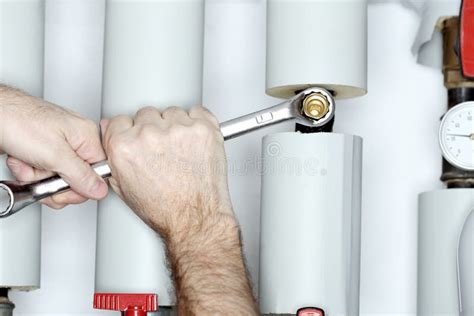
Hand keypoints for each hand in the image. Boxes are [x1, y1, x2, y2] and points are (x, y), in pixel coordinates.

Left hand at [0, 85, 107, 208]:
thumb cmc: (18, 121)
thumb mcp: (55, 155)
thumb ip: (81, 176)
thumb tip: (100, 190)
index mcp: (87, 136)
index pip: (99, 173)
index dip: (82, 187)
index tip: (64, 190)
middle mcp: (76, 140)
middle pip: (77, 179)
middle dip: (53, 183)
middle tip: (43, 179)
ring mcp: (58, 145)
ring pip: (56, 178)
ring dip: (36, 177)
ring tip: (27, 164)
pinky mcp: (42, 150)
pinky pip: (42, 173)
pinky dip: (27, 172)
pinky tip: (20, 161)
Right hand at [102, 106, 257, 313]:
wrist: (195, 219)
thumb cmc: (164, 209)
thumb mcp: (124, 186)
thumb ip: (113, 154)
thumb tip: (111, 129)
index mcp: (124, 147)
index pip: (121, 120)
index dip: (132, 131)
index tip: (141, 139)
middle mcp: (150, 135)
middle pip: (147, 114)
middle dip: (154, 129)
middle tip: (165, 151)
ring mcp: (178, 130)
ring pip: (173, 112)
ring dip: (177, 126)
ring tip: (182, 151)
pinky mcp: (203, 129)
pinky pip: (198, 112)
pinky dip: (198, 123)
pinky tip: (195, 143)